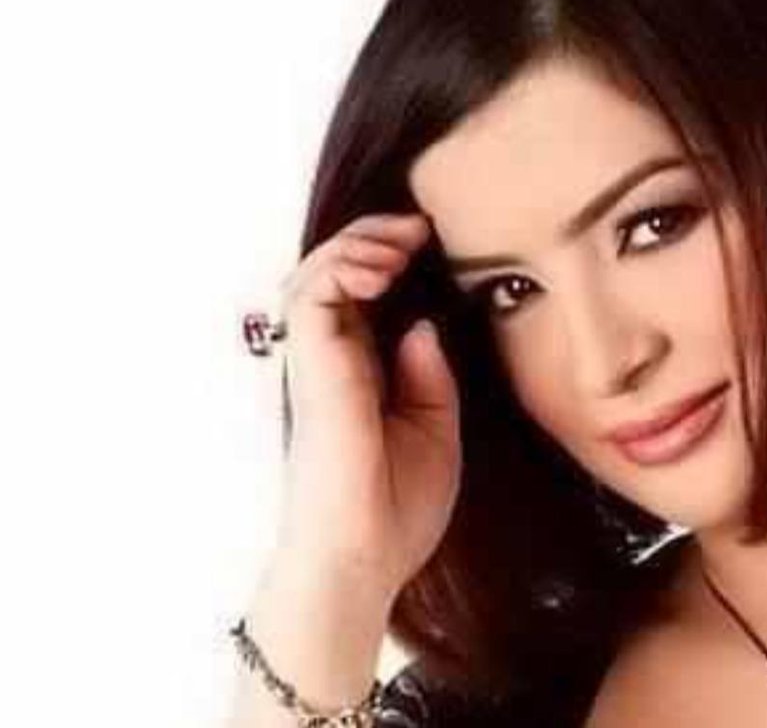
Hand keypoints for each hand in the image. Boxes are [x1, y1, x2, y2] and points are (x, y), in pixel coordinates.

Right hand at [270, 213, 461, 607]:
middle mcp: (332, 360)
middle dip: (374, 236)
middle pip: (334, 271)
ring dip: (356, 245)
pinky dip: (341, 269)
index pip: (362, 292)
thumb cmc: (396, 505)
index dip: (389, 254)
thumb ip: (429, 373)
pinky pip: (309, 297)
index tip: (430, 240)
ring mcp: (317, 362)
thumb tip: (422, 322)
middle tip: (417, 229)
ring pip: (314, 273)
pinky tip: (382, 271)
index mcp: (362, 371)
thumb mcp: (435, 427)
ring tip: (399, 247)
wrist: (367, 559)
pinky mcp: (309, 368)